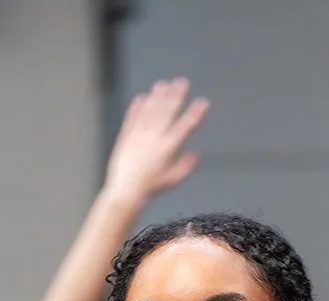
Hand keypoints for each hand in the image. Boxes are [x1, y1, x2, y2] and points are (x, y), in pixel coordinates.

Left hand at [104, 77, 208, 202]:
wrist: (126, 191)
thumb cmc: (151, 188)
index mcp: (167, 149)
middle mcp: (154, 138)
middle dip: (176, 95)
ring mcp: (139, 135)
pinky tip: (142, 97)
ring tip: (163, 84)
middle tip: (182, 82)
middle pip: (166, 112)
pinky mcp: (126, 136)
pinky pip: (132, 118)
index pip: (185, 127)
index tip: (203, 103)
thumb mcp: (173, 180)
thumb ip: (185, 165)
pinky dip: (137, 107)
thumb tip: (195, 153)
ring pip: (150, 111)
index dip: (195, 114)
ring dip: (157, 96)